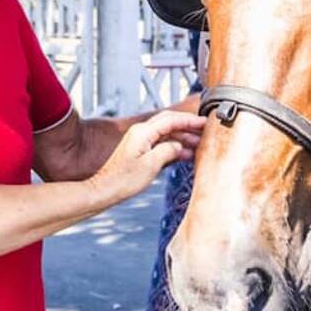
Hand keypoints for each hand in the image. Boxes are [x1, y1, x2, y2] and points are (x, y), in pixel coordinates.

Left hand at [88, 111, 204, 203]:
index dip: (189, 120)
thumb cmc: (124, 180)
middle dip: (187, 126)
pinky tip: (185, 154)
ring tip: (199, 145)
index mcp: (142, 132)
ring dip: (182, 138)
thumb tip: (180, 146)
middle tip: (204, 130)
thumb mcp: (151, 165)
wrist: (106, 190)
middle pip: (169, 123)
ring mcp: (140, 141)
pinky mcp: (140, 150)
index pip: (170, 120)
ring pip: (166, 133)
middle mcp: (140, 132)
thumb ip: (168, 151)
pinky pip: (161, 143)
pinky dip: (174, 147)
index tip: (204, 122)